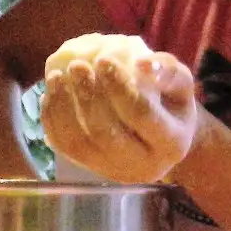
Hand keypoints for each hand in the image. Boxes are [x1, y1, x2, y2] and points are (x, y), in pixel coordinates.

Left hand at [40, 52, 197, 182]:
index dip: (119, 86)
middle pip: (107, 133)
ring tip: (55, 77)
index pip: (141, 114)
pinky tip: (50, 94)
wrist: (159, 138)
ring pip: (80, 144)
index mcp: (171, 143)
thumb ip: (168, 71)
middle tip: (76, 65)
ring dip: (63, 108)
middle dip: (88, 97)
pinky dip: (53, 120)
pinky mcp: (92, 169)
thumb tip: (141, 64)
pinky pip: (65, 147)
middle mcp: (143, 166)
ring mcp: (114, 171)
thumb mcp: (181, 85)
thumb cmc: (169, 104)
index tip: (102, 59)